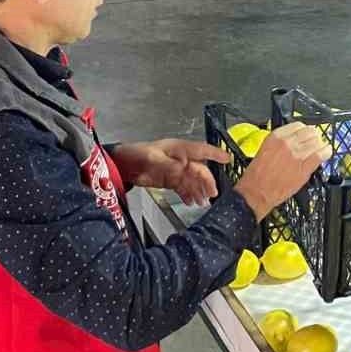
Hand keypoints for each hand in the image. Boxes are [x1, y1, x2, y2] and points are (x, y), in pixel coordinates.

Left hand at [110, 139, 231, 206]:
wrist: (122, 164)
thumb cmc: (137, 155)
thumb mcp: (152, 158)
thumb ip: (168, 165)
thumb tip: (183, 170)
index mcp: (180, 149)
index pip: (202, 150)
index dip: (216, 154)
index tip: (228, 160)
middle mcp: (181, 159)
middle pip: (200, 170)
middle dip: (207, 181)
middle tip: (212, 194)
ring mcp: (176, 170)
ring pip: (193, 180)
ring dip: (199, 190)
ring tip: (203, 202)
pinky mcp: (170, 180)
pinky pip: (183, 187)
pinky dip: (188, 194)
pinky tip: (191, 202)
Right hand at [234, 122, 331, 219]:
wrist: (256, 192)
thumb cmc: (258, 174)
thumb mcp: (266, 149)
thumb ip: (281, 142)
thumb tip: (294, 139)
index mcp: (276, 137)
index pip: (298, 125)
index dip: (304, 130)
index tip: (306, 134)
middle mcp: (287, 143)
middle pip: (310, 131)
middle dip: (313, 136)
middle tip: (314, 141)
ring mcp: (297, 155)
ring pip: (317, 142)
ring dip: (320, 144)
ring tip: (320, 148)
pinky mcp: (304, 168)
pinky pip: (321, 155)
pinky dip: (326, 152)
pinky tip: (325, 153)